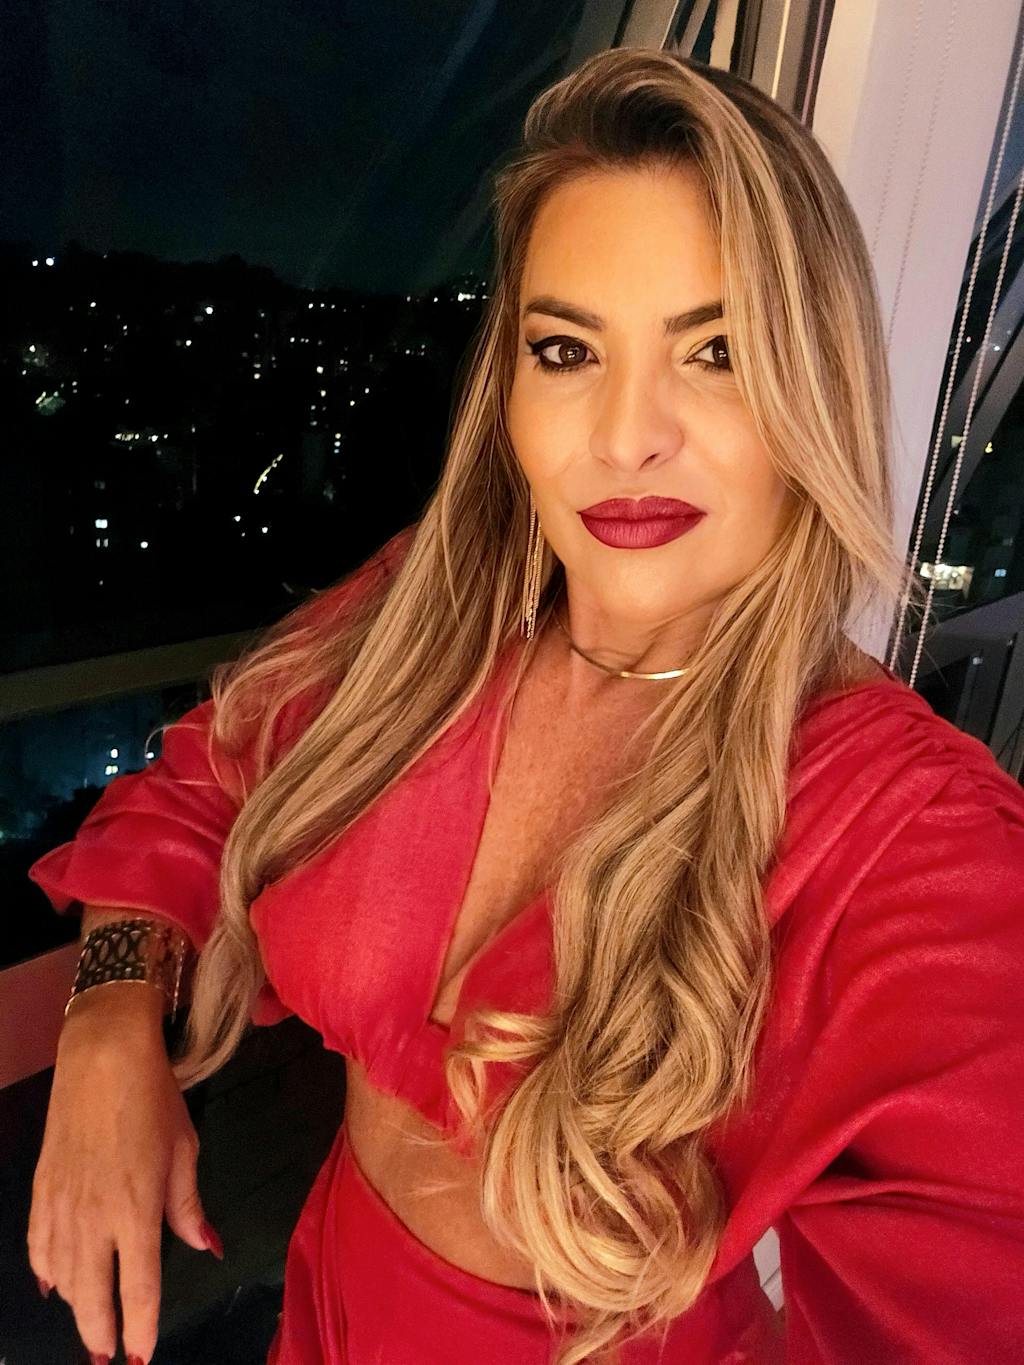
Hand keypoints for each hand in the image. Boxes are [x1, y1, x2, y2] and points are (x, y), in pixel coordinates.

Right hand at [27, 986, 222, 1363]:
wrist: (101, 1058)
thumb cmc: (154, 1099)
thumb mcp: (184, 1150)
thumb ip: (188, 1205)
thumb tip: (205, 1246)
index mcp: (136, 1209)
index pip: (137, 1287)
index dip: (140, 1327)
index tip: (141, 1355)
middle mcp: (94, 1217)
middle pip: (92, 1295)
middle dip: (100, 1332)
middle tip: (109, 1355)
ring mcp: (61, 1206)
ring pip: (63, 1278)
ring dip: (76, 1307)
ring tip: (91, 1325)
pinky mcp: (40, 1191)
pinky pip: (38, 1247)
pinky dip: (46, 1272)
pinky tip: (54, 1284)